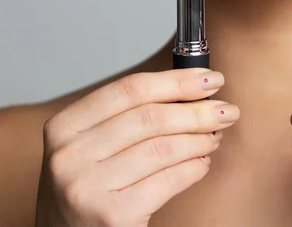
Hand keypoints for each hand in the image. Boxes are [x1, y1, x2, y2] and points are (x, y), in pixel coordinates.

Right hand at [36, 68, 239, 226]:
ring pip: (163, 148)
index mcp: (64, 126)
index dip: (177, 81)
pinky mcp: (112, 215)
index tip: (210, 78)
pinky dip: (194, 168)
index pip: (131, 90)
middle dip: (198, 111)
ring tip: (216, 137)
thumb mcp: (95, 146)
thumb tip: (195, 91)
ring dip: (200, 139)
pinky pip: (169, 180)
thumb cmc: (91, 188)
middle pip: (150, 118)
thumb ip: (132, 117)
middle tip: (228, 110)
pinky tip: (202, 163)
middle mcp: (68, 155)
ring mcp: (87, 187)